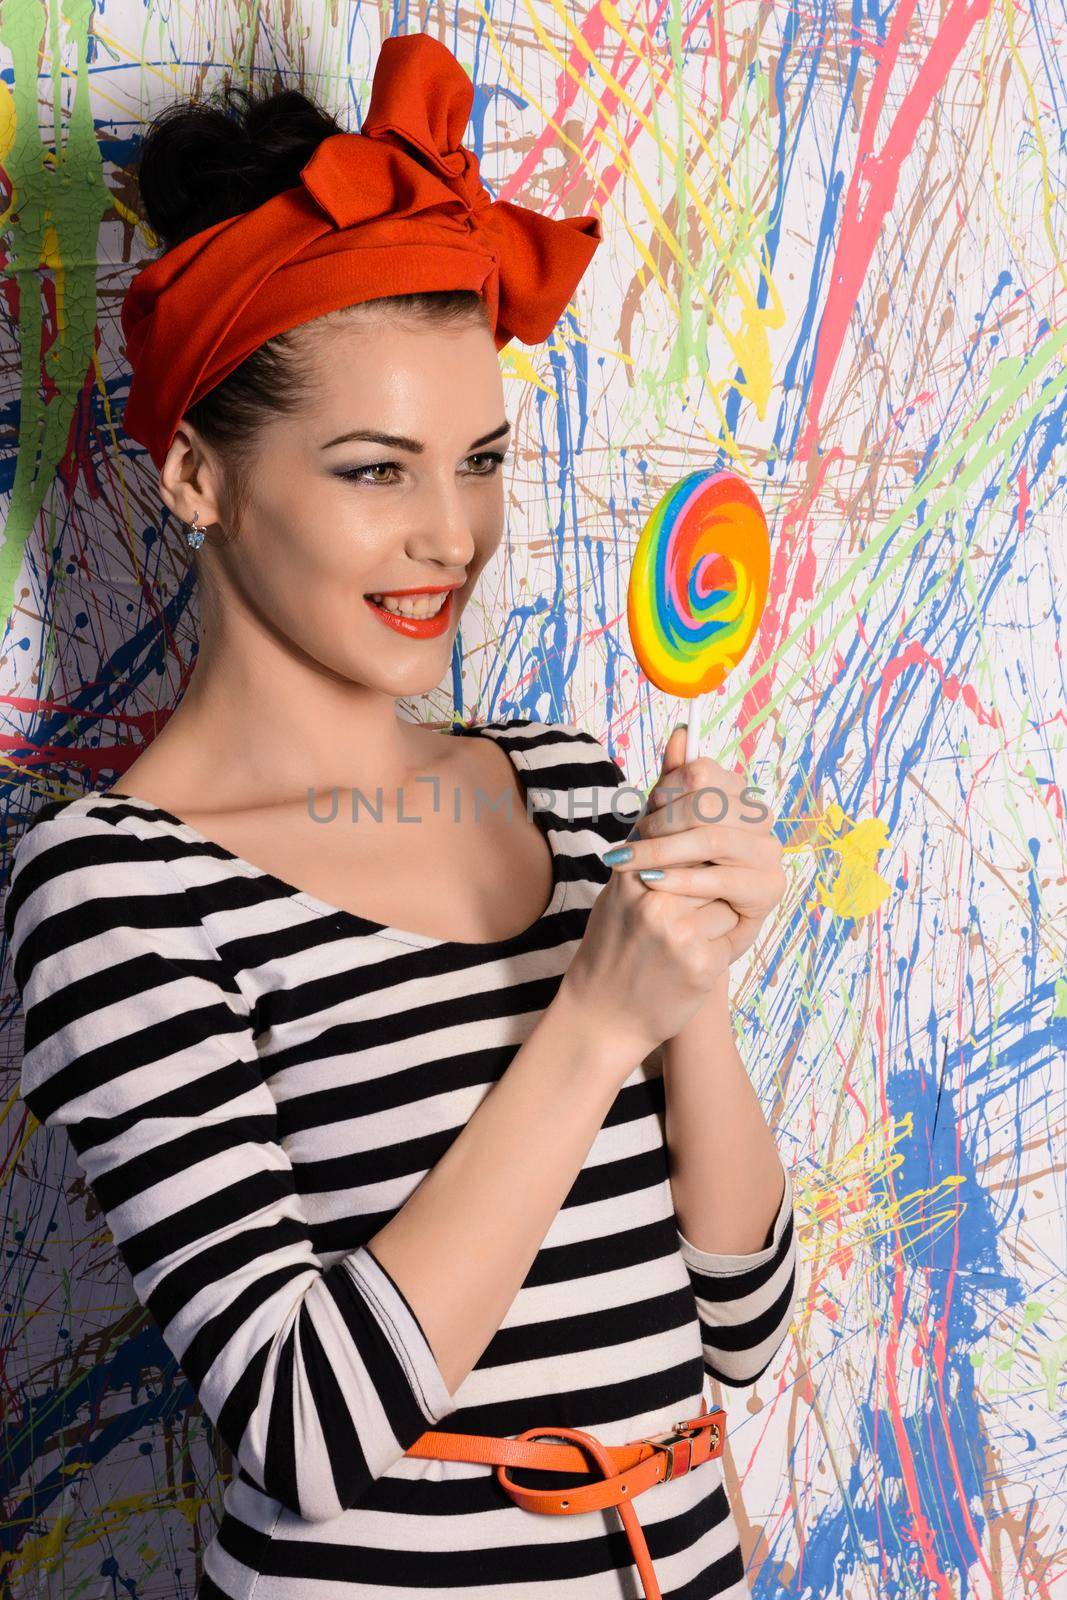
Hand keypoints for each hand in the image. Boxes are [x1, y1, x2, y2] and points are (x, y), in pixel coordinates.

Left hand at [615, 724, 786, 970]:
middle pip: (707, 803)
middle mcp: (760, 822)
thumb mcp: (663, 832)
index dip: (666, 790)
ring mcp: (769, 856)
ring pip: (714, 838)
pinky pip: (722, 878)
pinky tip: (652, 884)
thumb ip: (672, 784)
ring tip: (632, 865)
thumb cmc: (666, 881)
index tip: (643, 811)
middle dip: (663, 822)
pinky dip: (682, 880)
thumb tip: (682, 732)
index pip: (703, 771)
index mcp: (737, 797)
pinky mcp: (768, 892)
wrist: (673, 943)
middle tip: (630, 845)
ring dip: (665, 850)